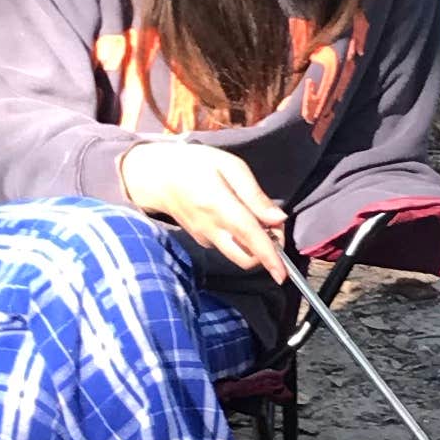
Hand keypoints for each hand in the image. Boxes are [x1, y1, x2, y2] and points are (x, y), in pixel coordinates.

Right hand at [122, 140, 287, 275]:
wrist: (157, 176)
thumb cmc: (195, 164)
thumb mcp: (230, 166)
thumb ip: (254, 194)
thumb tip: (278, 219)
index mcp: (219, 206)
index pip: (250, 236)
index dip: (269, 257)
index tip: (282, 275)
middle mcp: (211, 229)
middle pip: (245, 258)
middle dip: (266, 253)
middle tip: (272, 226)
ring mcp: (204, 238)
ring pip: (237, 255)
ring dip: (254, 246)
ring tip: (256, 219)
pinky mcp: (200, 240)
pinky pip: (227, 247)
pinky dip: (240, 240)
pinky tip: (238, 218)